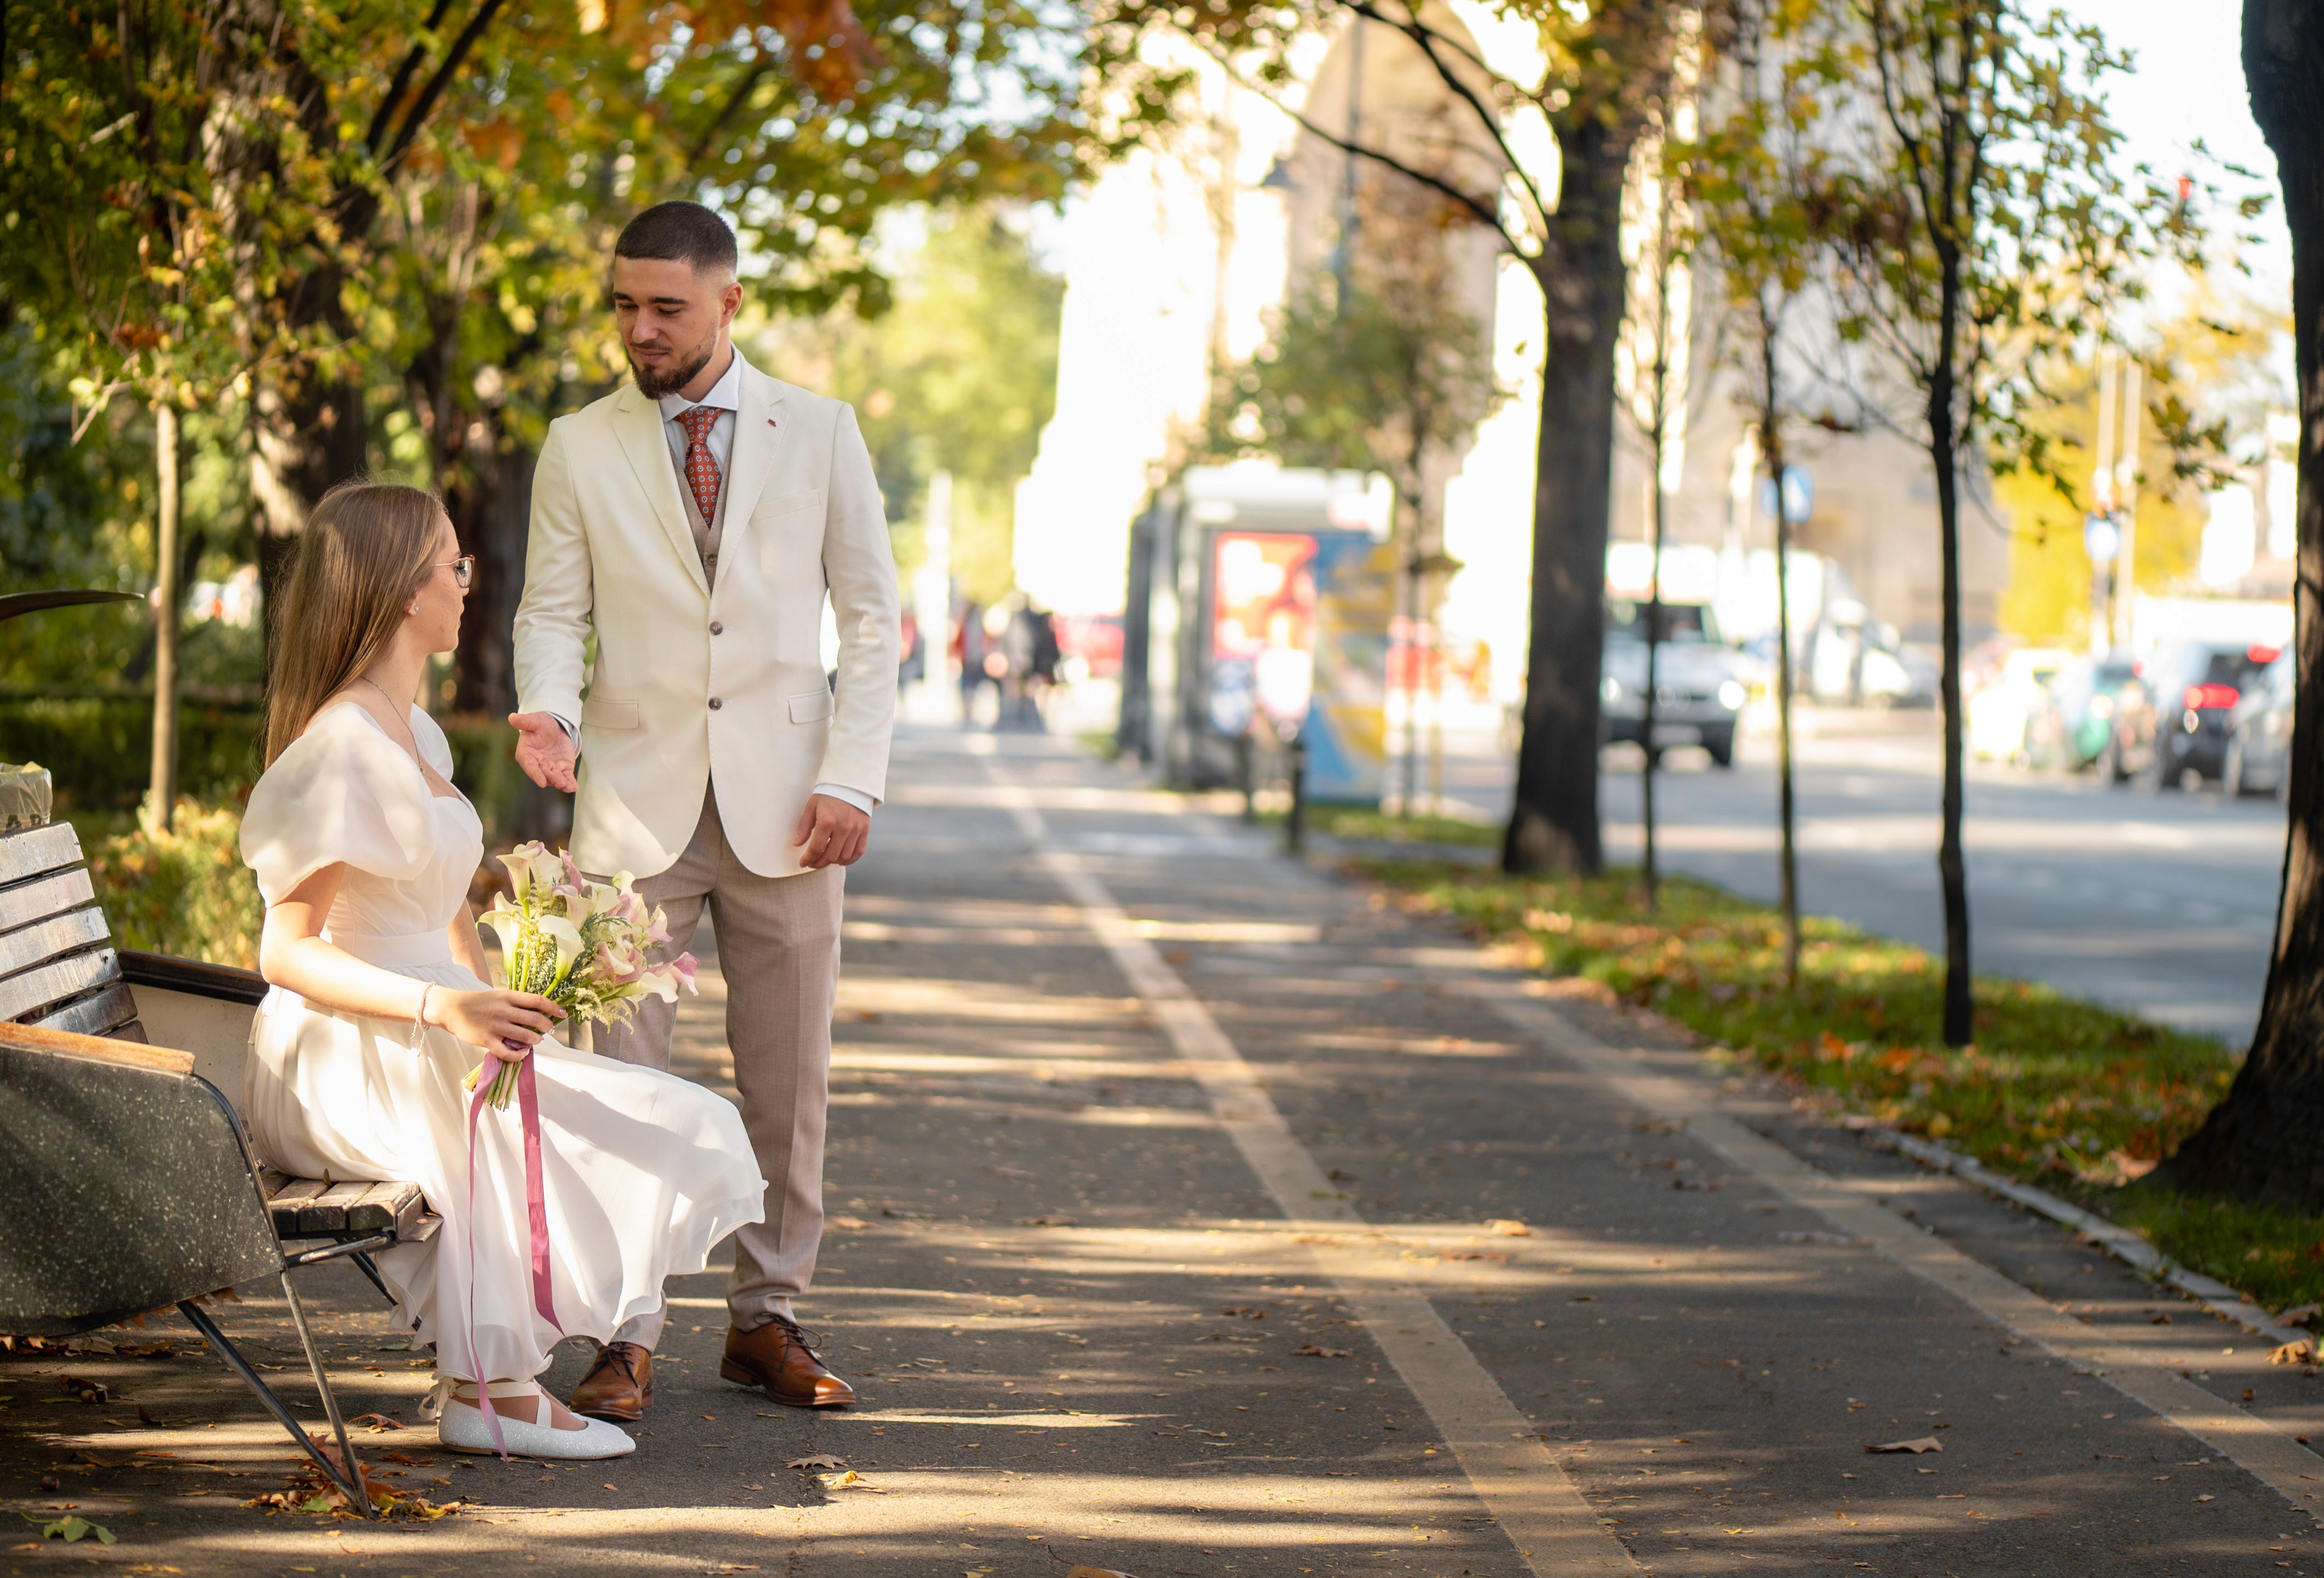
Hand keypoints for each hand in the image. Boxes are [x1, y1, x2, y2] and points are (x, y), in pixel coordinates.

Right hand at [432, 987, 563, 1050]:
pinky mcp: (486, 1040)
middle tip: (549, 1031)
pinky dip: (519, 1055)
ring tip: (536, 1041)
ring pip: (524, 1037)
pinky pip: (508, 1052)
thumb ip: (516, 1003)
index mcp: (508, 996)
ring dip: (535, 1041)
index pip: (538, 1001)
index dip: (554, 1008)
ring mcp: (495, 1026)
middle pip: (535, 1020)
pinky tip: (522, 1053)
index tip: (563, 1014)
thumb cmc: (479, 1002)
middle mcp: (503, 1010)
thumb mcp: (499, 995)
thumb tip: (539, 1011)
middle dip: (547, 1027)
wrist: (452, 1008)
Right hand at [509, 710, 577, 791]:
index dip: (535, 774)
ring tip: (568, 787)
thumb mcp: (534, 721)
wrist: (554, 727)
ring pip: (555, 777)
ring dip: (562, 783)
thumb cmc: (540, 724)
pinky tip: (573, 787)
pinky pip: (566, 776)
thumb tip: (512, 717)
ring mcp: (550, 767)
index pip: (530, 766)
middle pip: (544, 774)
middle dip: (552, 779)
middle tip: (560, 783)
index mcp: (526, 754)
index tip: (542, 782)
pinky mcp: (562, 768)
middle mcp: (537, 764)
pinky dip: (570, 782)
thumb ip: (524, 721)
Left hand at [791, 793, 869, 868]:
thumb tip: (797, 843)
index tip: (803, 862)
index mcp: (827, 821)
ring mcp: (856, 829)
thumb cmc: (828, 794)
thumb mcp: (812, 807)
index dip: (808, 859)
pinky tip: (840, 860)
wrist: (850, 783)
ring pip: (844, 857)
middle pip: (830, 856)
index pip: (816, 849)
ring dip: (833, 862)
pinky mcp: (865, 829)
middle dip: (819, 863)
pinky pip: (859, 851)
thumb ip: (804, 827)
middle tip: (812, 863)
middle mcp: (843, 827)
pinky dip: (849, 860)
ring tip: (825, 860)